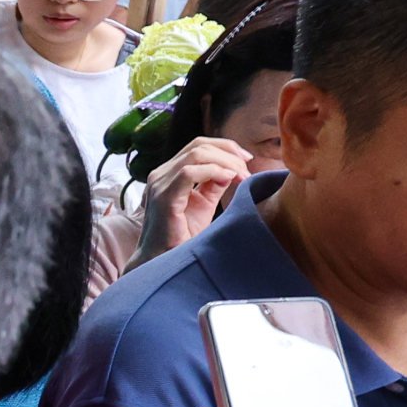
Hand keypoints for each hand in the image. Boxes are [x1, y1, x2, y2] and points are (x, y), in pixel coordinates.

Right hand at [145, 134, 253, 252]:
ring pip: (196, 154)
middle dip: (229, 153)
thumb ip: (214, 185)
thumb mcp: (203, 205)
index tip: (247, 160)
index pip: (197, 146)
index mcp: (169, 173)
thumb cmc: (180, 237)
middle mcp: (161, 174)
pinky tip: (229, 180)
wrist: (163, 261)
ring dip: (225, 162)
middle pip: (198, 145)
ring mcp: (159, 184)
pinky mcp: (164, 197)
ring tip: (241, 176)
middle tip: (247, 170)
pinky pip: (189, 173)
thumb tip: (231, 170)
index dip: (225, 147)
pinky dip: (213, 172)